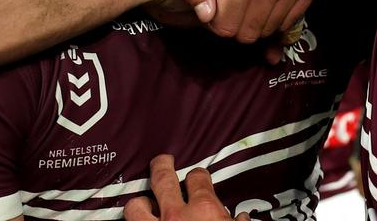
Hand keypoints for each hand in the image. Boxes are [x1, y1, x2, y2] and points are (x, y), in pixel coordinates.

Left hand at [124, 155, 246, 220]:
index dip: (197, 176)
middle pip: (162, 177)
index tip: (198, 177)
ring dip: (140, 203)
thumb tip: (241, 219)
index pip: (197, 178)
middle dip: (161, 166)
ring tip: (145, 200)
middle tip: (163, 161)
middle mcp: (177, 217)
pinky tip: (139, 220)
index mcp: (205, 210)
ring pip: (136, 206)